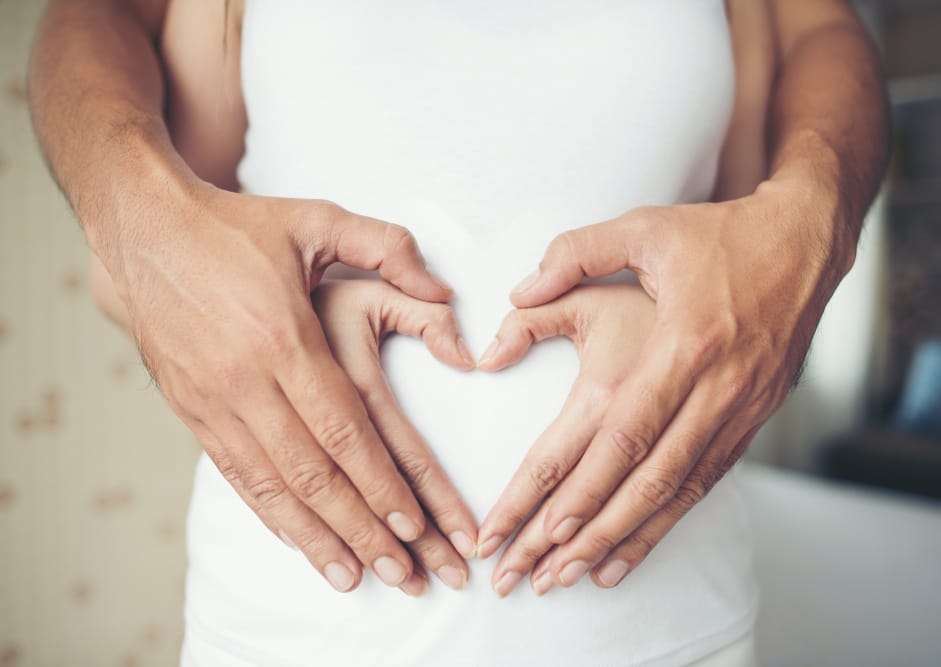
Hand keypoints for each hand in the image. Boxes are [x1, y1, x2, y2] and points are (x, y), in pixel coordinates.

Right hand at [115, 182, 476, 593]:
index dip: (380, 484)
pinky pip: (236, 476)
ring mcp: (212, 401)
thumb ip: (388, 248)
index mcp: (284, 337)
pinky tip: (299, 542)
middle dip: (362, 529)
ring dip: (318, 539)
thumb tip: (444, 291)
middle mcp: (246, 381)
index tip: (414, 527)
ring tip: (357, 579)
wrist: (143, 231)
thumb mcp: (319, 219)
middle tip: (403, 574)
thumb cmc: (239, 229)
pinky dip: (270, 515)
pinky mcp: (190, 411)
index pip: (344, 430)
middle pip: (314, 474)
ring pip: (273, 487)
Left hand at [477, 183, 849, 592]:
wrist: (804, 242)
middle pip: (648, 479)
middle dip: (592, 533)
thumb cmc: (718, 235)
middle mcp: (716, 388)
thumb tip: (516, 293)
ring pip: (679, 492)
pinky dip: (668, 520)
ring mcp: (741, 408)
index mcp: (684, 343)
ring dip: (628, 538)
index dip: (585, 485)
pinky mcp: (754, 418)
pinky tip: (634, 547)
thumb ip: (574, 255)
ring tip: (579, 577)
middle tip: (544, 575)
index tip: (544, 527)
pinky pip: (705, 482)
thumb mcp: (643, 228)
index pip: (625, 432)